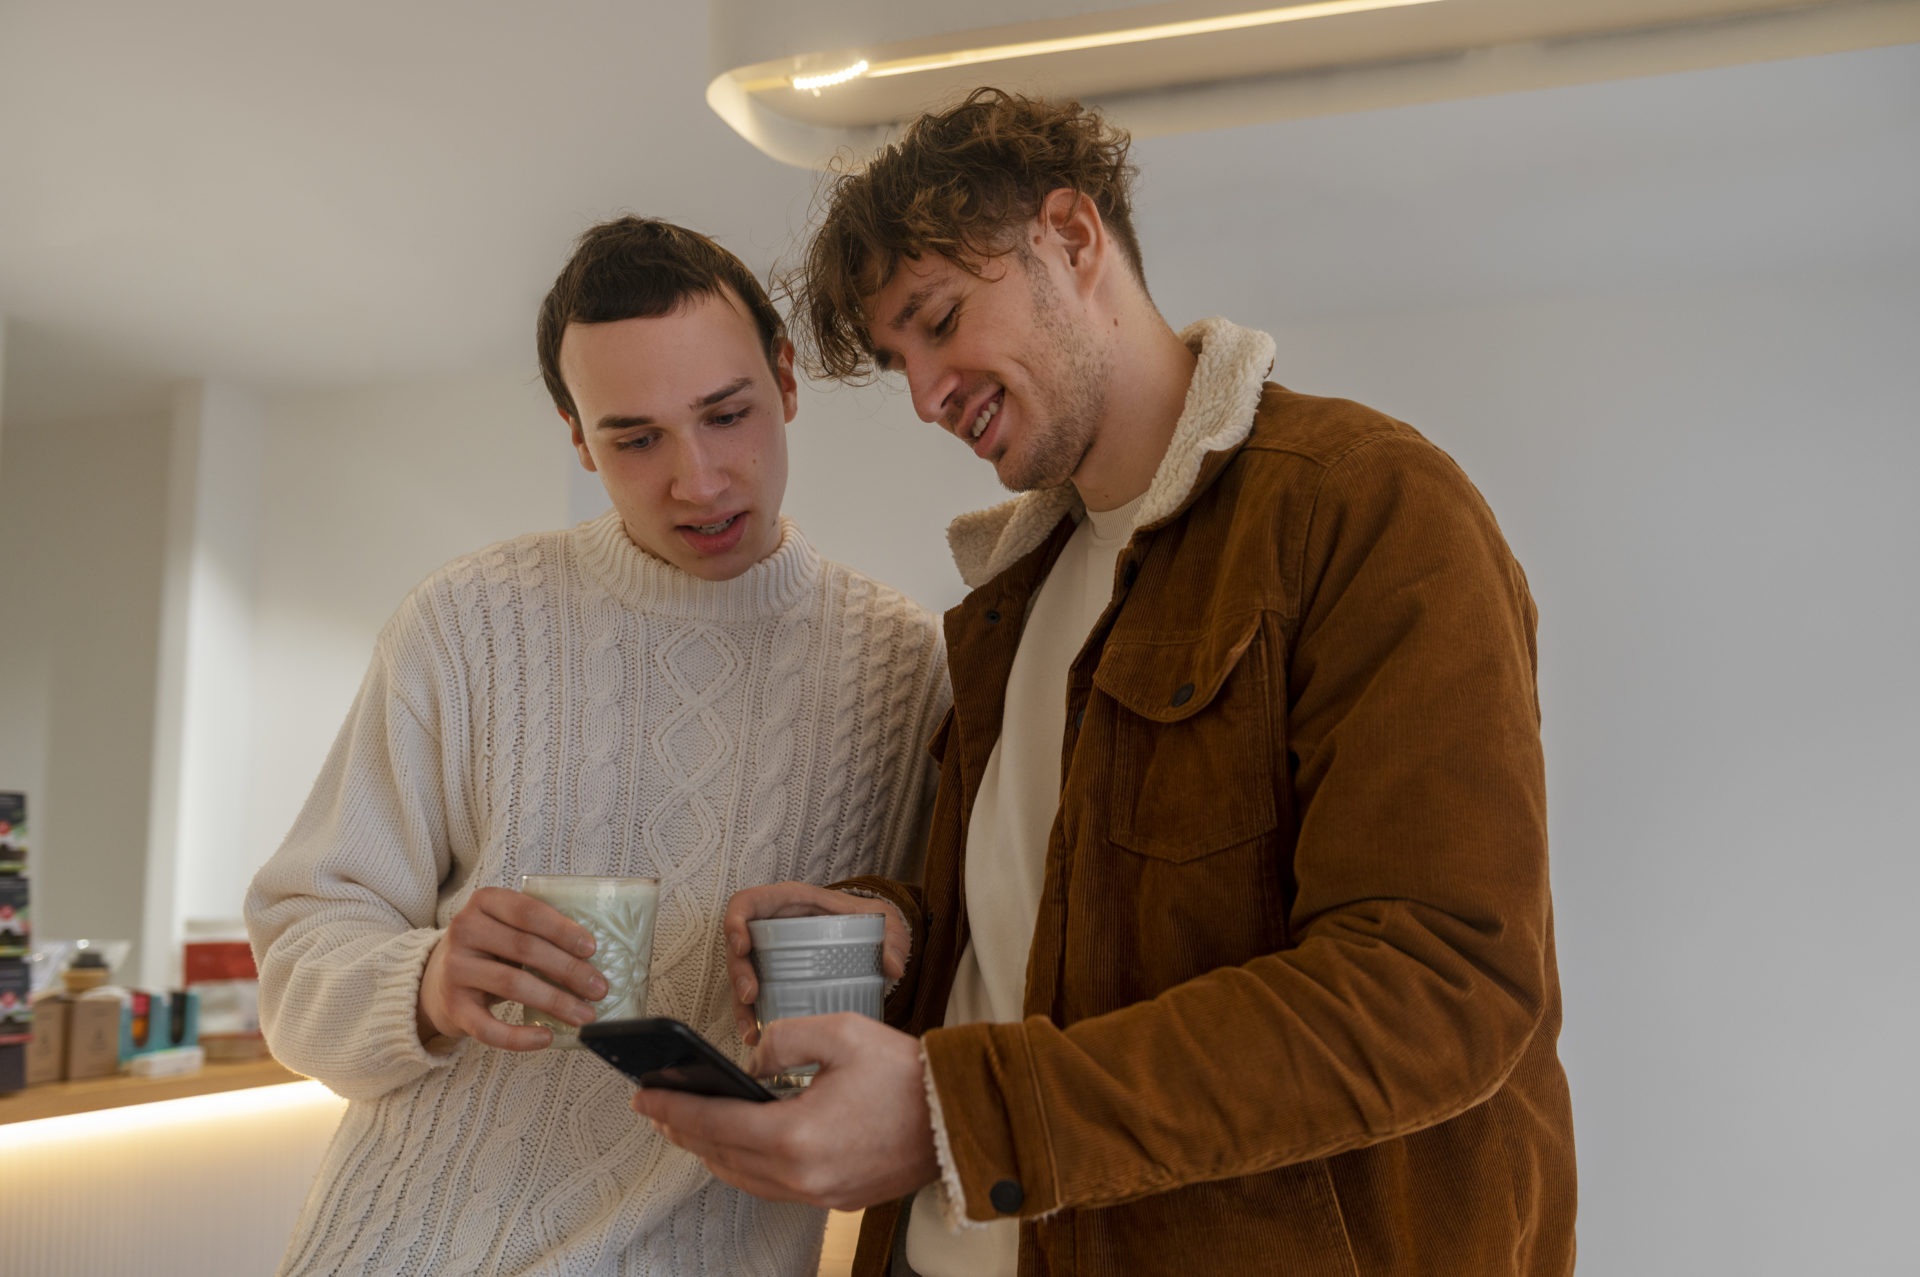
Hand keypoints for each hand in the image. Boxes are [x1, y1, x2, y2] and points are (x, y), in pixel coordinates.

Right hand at [417, 886, 606, 1049]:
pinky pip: (488, 1026)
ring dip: (555, 1001)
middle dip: (569, 970)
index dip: (563, 930)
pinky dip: (519, 1037)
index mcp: (485, 902)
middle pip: (525, 949)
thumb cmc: (490, 950)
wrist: (438, 980)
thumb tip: (593, 958)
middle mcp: (465, 929)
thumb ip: (539, 931)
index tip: (592, 950)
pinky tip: (545, 1037)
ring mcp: (455, 968)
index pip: (528, 912)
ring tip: (584, 1014)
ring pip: (512, 984)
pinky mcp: (453, 1006)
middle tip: (599, 988)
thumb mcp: (506, 927)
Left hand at [631, 1013, 938, 1210]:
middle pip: (721, 1157)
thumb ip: (784, 1038)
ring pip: (743, 1178)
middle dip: (684, 1130)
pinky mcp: (836, 1198)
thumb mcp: (841, 1031)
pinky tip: (741, 1144)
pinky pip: (773, 1187)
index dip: (673, 1108)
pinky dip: (746, 1165)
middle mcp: (801, 1175)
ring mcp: (819, 1193)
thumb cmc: (906, 1073)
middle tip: (658, 1107)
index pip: (714, 1124)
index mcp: (796, 1135)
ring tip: (691, 1124)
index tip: (643, 1095)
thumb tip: (751, 1061)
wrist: (960, 1115)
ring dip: (711, 1151)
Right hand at [724, 883, 909, 1043]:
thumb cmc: (865, 921)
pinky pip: (753, 999)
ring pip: (741, 978)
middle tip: (751, 995)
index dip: (735, 922)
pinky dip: (753, 1018)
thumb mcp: (881, 920)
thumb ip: (892, 937)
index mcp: (788, 903)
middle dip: (738, 972)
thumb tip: (893, 966)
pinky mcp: (773, 980)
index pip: (747, 903)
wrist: (867, 939)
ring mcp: (769, 956)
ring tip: (751, 1029)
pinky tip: (757, 1037)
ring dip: (740, 1005)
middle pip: (738, 947)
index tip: (742, 945)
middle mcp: (771, 928)